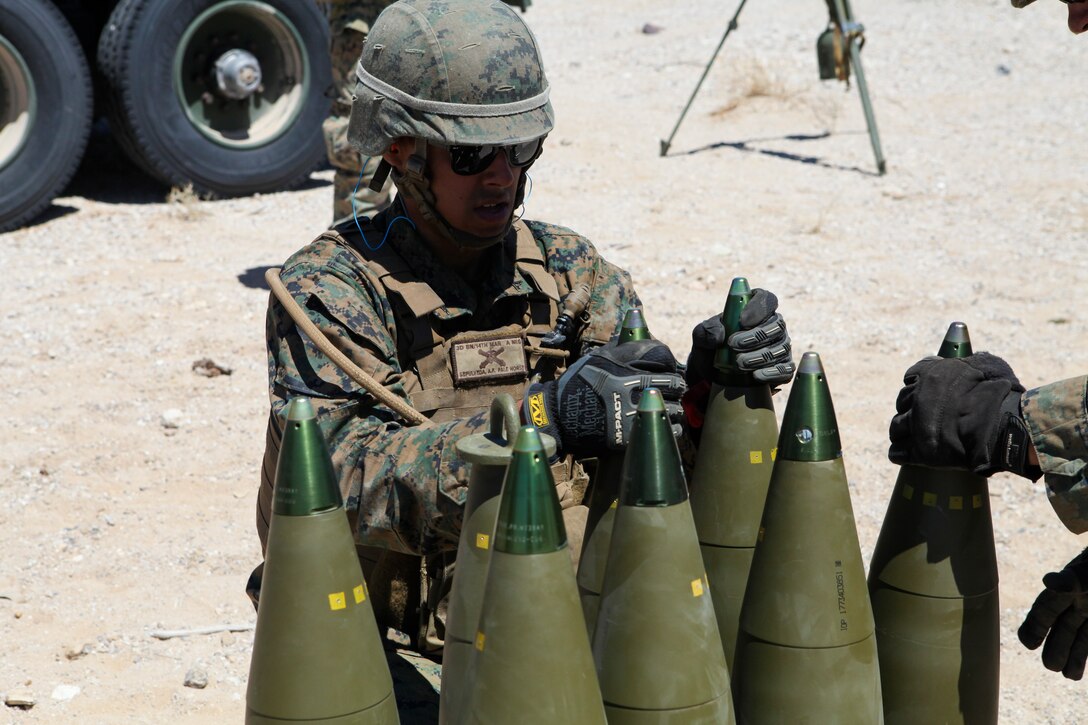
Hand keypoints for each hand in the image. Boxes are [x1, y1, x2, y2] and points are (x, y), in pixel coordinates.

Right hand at [523, 339, 685, 454]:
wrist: (558, 416)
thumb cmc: (579, 383)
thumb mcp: (598, 358)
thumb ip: (622, 347)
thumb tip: (641, 328)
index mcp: (621, 367)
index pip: (660, 359)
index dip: (670, 364)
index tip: (671, 370)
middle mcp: (626, 389)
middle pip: (669, 384)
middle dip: (678, 387)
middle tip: (679, 390)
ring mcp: (625, 413)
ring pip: (667, 409)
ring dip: (676, 409)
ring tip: (675, 409)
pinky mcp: (624, 435)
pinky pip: (656, 430)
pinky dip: (668, 428)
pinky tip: (669, 426)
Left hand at [686, 288, 794, 386]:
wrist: (711, 377)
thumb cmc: (710, 349)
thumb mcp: (701, 337)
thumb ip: (706, 331)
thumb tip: (721, 335)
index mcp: (754, 310)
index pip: (766, 299)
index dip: (759, 308)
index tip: (743, 321)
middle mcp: (771, 326)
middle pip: (777, 325)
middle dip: (756, 336)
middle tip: (733, 345)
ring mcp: (779, 347)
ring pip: (781, 347)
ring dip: (760, 356)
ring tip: (738, 364)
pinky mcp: (782, 368)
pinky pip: (786, 369)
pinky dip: (772, 372)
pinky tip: (756, 375)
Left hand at [887, 352, 1037, 477]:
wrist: (999, 424)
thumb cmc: (994, 396)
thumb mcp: (979, 369)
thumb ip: (965, 365)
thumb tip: (960, 363)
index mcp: (929, 376)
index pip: (911, 379)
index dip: (917, 387)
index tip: (924, 393)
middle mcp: (916, 399)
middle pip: (902, 403)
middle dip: (911, 409)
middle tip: (922, 417)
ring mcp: (915, 426)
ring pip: (896, 427)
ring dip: (902, 432)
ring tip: (912, 437)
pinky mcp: (919, 452)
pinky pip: (897, 452)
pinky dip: (900, 453)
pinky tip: (906, 454)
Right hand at [1018, 548, 1087, 679]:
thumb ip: (1071, 578)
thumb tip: (1049, 581)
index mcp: (1068, 584)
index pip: (1046, 608)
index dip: (1035, 625)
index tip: (1027, 643)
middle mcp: (1076, 599)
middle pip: (1059, 625)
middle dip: (1053, 645)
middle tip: (1050, 666)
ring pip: (1076, 635)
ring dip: (1070, 654)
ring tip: (1066, 674)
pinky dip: (1083, 654)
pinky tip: (1077, 671)